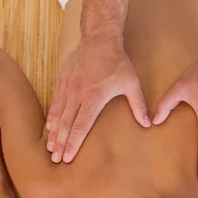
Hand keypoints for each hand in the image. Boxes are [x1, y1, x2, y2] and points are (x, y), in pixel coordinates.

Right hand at [46, 38, 149, 162]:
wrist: (99, 39)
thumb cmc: (117, 62)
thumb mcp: (131, 84)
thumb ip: (138, 105)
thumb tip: (148, 124)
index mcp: (93, 99)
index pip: (81, 127)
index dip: (74, 144)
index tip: (68, 157)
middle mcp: (77, 96)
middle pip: (66, 125)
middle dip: (60, 144)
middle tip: (56, 159)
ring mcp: (68, 88)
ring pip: (58, 115)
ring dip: (53, 133)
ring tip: (50, 148)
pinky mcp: (62, 81)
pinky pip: (55, 103)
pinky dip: (52, 117)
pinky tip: (49, 127)